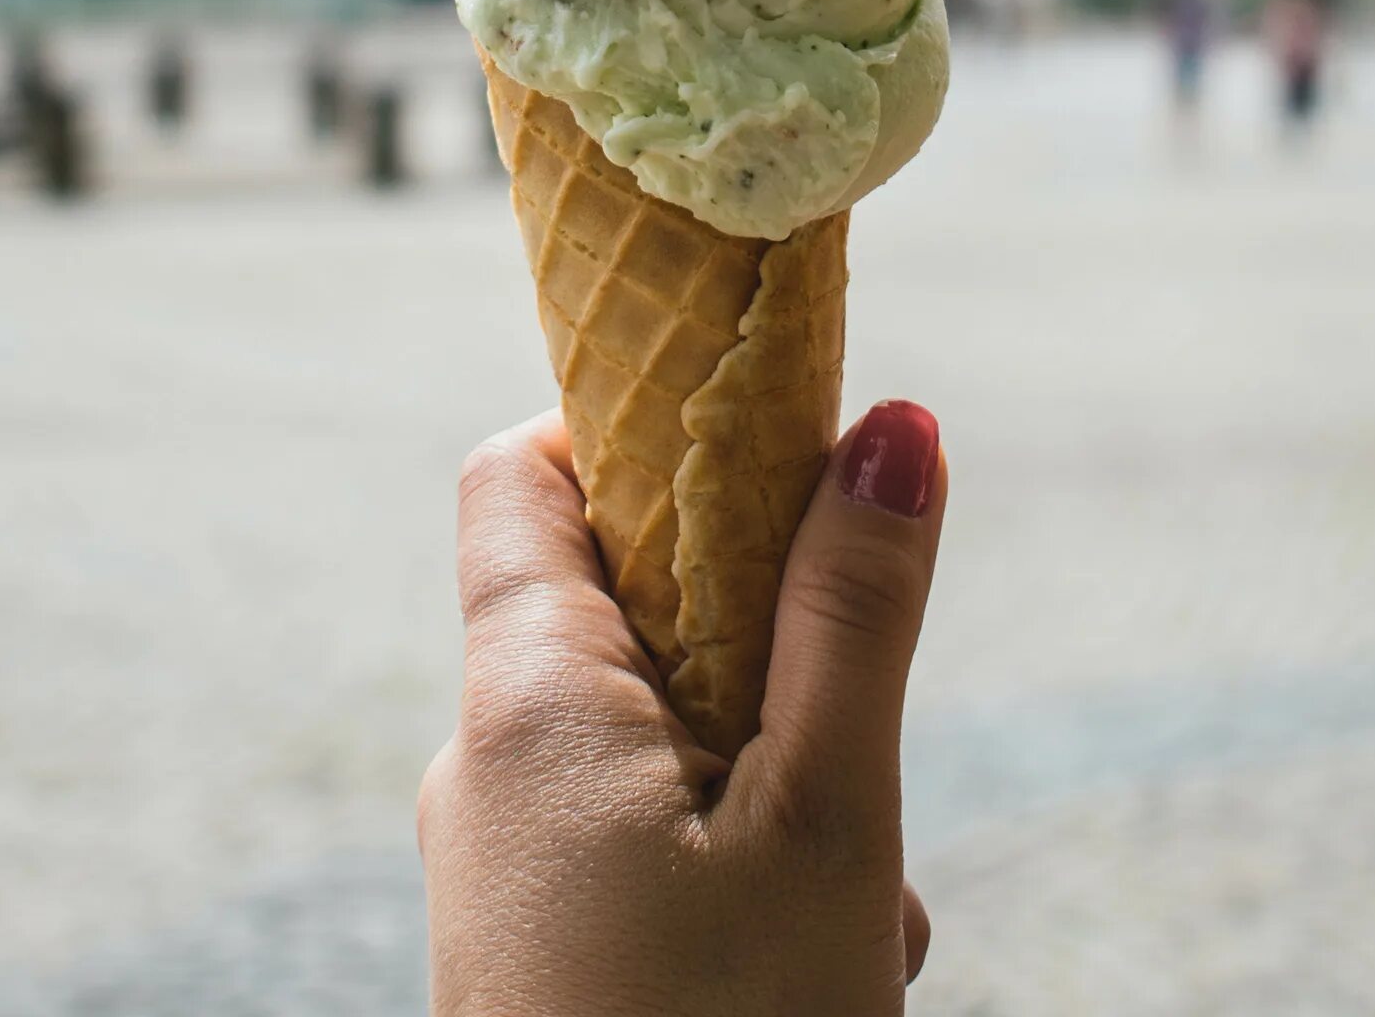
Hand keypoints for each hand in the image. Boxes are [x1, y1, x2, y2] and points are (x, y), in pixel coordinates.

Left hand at [420, 401, 946, 1015]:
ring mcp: (499, 863)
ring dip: (775, 778)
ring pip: (657, 740)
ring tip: (857, 898)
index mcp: (527, 701)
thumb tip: (893, 426)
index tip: (768, 456)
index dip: (639, 428)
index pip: (523, 472)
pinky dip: (737, 863)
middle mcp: (481, 768)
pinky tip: (819, 948)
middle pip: (624, 610)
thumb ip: (851, 616)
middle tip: (857, 741)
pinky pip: (639, 842)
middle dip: (766, 646)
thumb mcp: (825, 817)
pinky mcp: (531, 942)